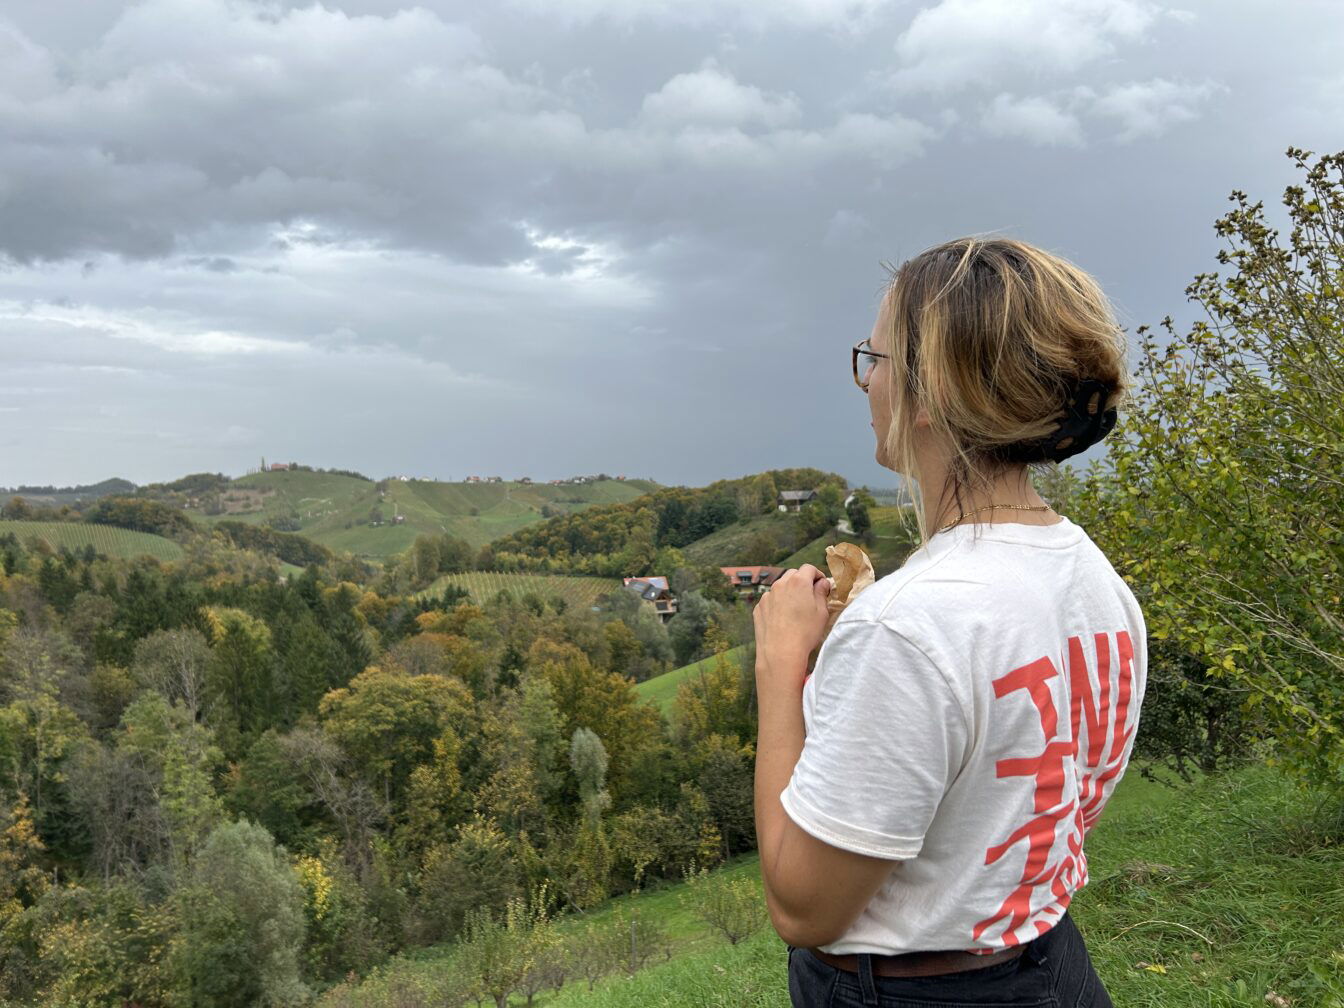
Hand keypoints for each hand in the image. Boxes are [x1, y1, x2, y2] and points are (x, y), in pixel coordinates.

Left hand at [753, 564, 831, 693]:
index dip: (817, 575)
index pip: (809, 568)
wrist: (780, 652)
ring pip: (780, 587)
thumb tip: (822, 583)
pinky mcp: (759, 608)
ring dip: (789, 591)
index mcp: (798, 582)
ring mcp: (767, 596)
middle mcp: (780, 585)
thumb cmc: (805, 633)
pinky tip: (783, 618)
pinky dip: (778, 603)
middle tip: (810, 595)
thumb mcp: (821, 612)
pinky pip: (770, 600)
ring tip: (796, 608)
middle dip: (802, 580)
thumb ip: (822, 593)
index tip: (821, 585)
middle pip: (793, 574)